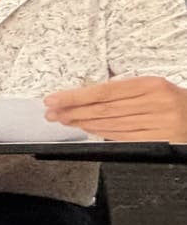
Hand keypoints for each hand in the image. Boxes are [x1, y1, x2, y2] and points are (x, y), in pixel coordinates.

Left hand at [45, 76, 186, 140]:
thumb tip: (86, 94)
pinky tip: (86, 129)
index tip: (54, 99)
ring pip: (110, 124)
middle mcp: (154, 103)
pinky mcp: (156, 139)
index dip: (75, 97)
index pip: (104, 91)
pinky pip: (122, 136)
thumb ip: (124, 89)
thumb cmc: (173, 99)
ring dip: (82, 123)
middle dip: (73, 111)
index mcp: (151, 85)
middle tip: (52, 112)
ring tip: (64, 120)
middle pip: (103, 109)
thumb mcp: (153, 86)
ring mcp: (157, 123)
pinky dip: (100, 133)